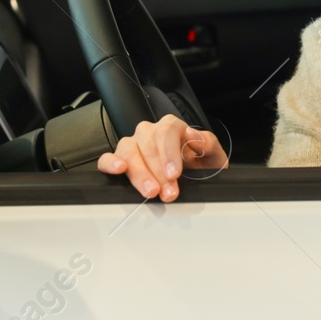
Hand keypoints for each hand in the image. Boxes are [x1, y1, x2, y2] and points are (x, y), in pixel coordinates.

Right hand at [96, 113, 227, 201]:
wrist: (196, 179)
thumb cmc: (202, 166)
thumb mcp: (213, 156)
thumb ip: (207, 143)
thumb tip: (194, 136)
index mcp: (172, 127)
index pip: (167, 131)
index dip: (169, 153)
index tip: (174, 174)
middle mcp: (150, 132)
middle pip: (147, 143)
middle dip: (158, 170)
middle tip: (168, 191)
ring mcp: (133, 145)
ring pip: (128, 150)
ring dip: (139, 172)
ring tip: (150, 190)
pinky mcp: (120, 160)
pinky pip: (107, 158)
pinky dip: (110, 163)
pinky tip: (119, 170)